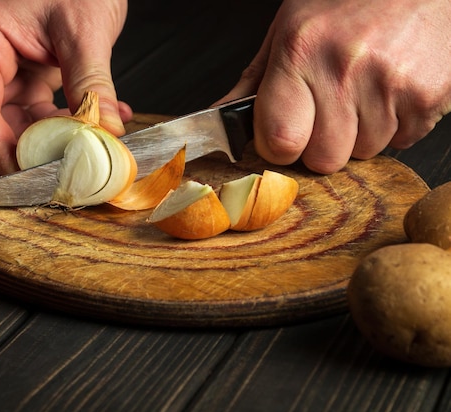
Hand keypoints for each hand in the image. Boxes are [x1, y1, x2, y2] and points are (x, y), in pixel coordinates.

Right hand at [0, 0, 131, 174]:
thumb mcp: (85, 29)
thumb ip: (91, 83)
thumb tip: (105, 131)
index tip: (29, 175)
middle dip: (6, 155)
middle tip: (48, 169)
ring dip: (31, 147)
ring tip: (74, 144)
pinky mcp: (16, 81)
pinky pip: (22, 121)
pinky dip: (48, 134)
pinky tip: (83, 128)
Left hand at [218, 0, 450, 173]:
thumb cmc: (349, 1)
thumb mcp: (289, 28)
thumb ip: (254, 80)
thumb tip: (222, 120)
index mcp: (300, 51)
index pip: (278, 141)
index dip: (279, 147)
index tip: (284, 136)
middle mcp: (343, 68)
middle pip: (323, 160)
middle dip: (322, 145)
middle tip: (329, 110)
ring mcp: (389, 84)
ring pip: (363, 154)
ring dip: (360, 134)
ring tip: (364, 91)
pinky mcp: (426, 96)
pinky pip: (400, 143)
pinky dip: (395, 126)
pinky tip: (390, 91)